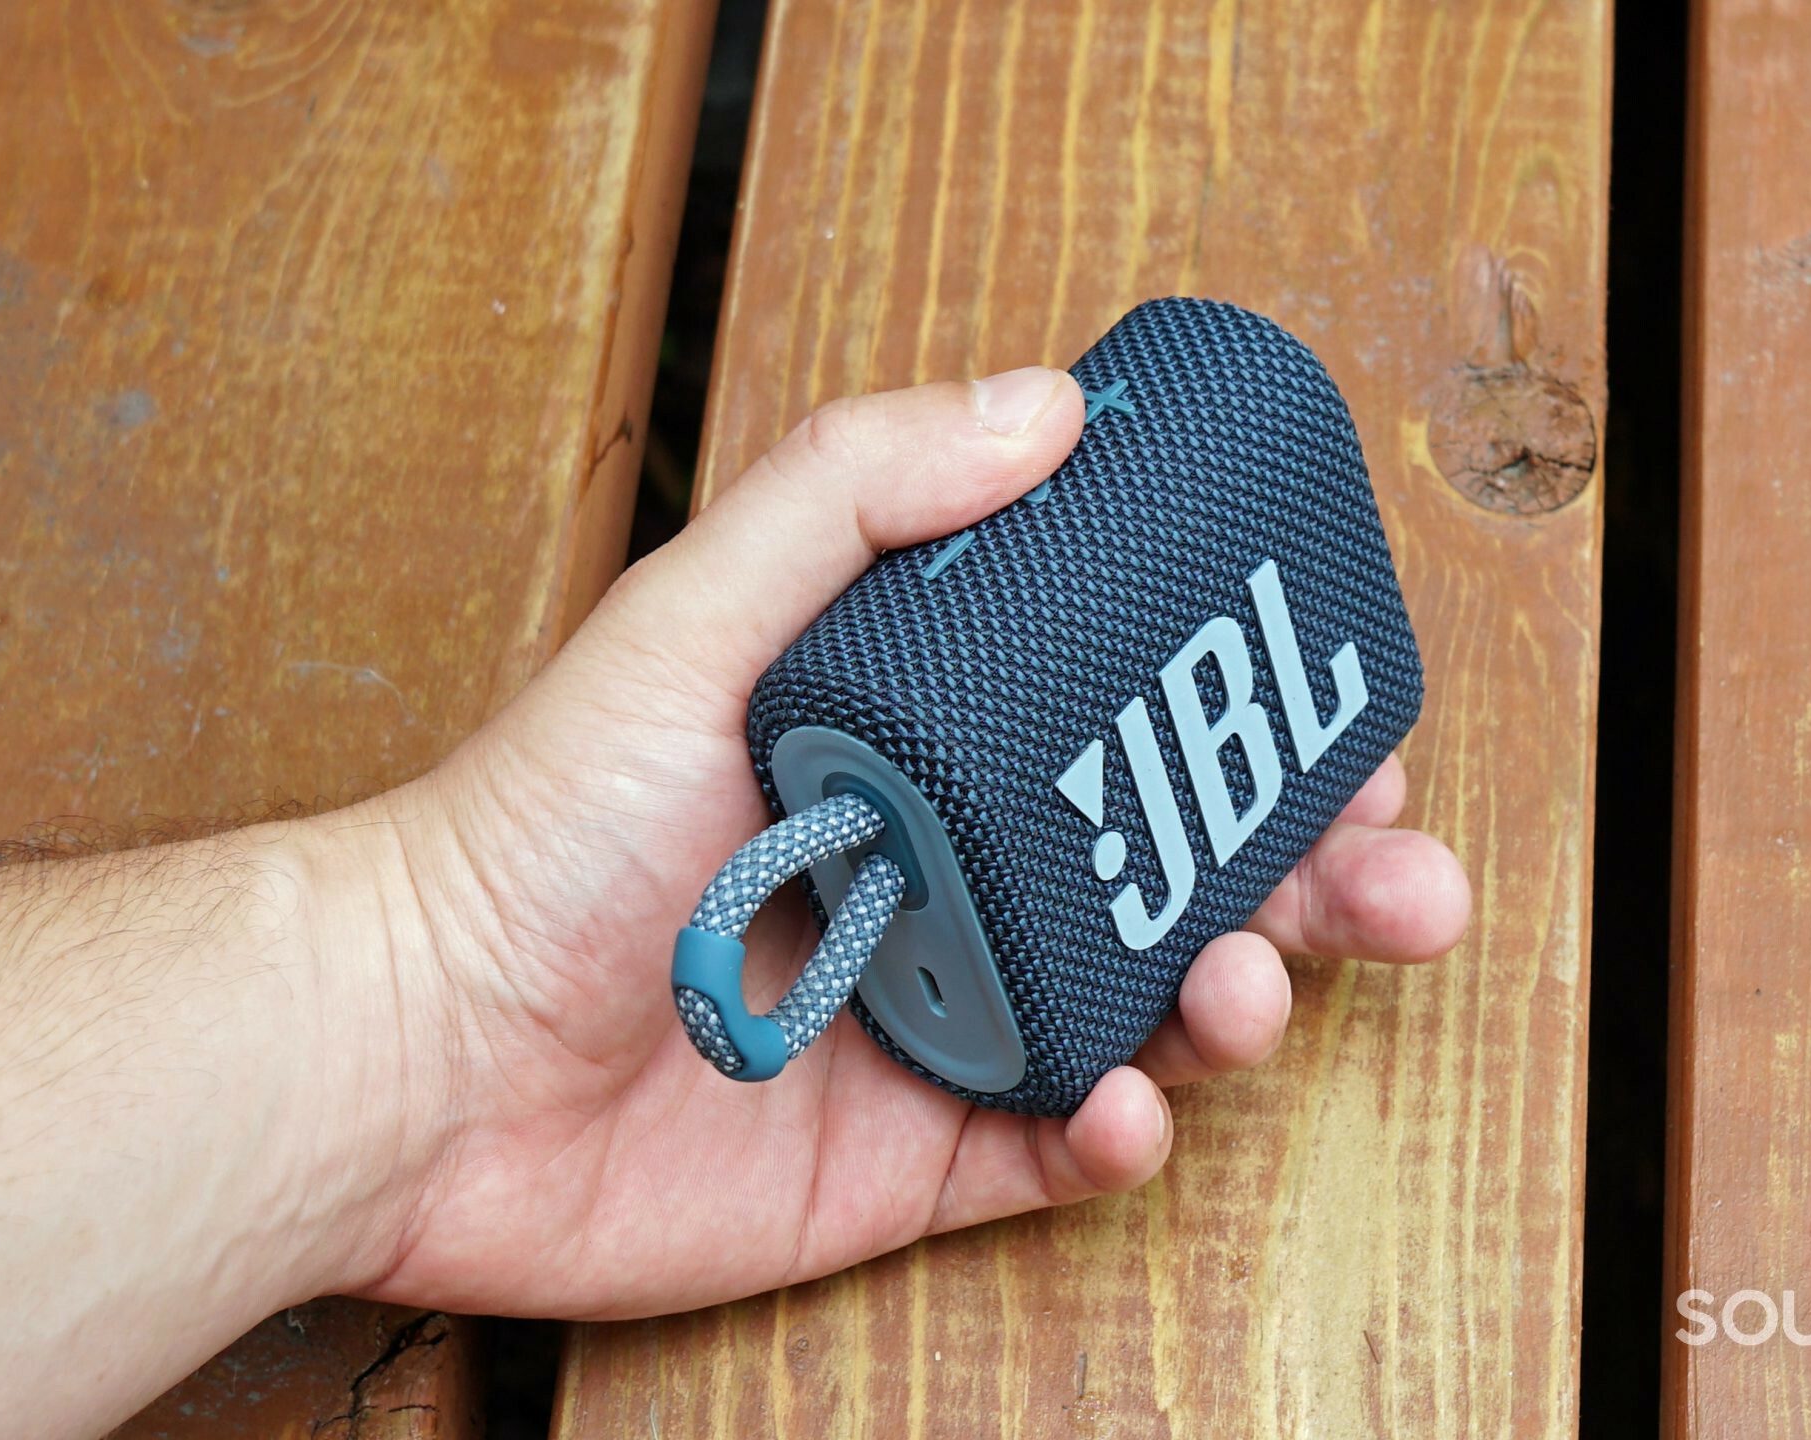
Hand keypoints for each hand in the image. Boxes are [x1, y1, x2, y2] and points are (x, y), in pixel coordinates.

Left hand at [332, 368, 1471, 1318]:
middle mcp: (949, 871)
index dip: (1260, 724)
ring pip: (1152, 1008)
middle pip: (1181, 865)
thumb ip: (859, 494)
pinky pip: (1062, 1149)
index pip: (1135, 718)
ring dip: (1238, 998)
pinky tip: (1129, 1105)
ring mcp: (940, 1016)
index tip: (1352, 726)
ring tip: (1244, 988)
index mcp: (921, 741)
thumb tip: (1048, 406)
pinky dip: (1126, 1134)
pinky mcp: (911, 1158)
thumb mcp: (696, 615)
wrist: (409, 1057)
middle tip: (1401, 881)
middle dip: (1315, 876)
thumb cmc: (532, 828)